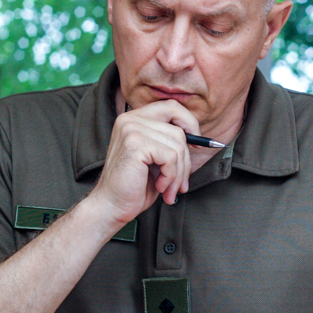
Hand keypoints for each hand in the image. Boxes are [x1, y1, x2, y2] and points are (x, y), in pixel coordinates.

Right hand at [93, 100, 198, 222]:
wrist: (111, 206)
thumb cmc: (134, 186)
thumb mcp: (156, 159)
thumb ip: (170, 142)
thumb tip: (200, 139)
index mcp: (134, 119)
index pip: (172, 106)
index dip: (189, 123)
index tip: (196, 146)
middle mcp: (130, 120)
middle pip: (178, 130)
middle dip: (186, 160)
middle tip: (181, 182)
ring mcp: (131, 130)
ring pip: (178, 146)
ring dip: (179, 173)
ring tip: (169, 189)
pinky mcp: (135, 145)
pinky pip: (171, 157)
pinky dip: (171, 176)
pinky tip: (159, 186)